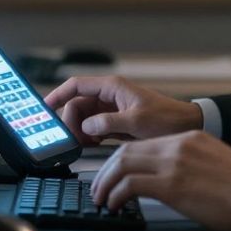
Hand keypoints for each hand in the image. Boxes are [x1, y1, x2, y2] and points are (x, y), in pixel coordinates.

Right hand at [43, 76, 202, 144]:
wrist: (186, 127)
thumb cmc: (167, 119)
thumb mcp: (136, 122)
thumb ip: (108, 123)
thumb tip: (86, 127)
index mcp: (112, 88)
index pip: (76, 86)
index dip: (57, 95)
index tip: (44, 108)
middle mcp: (109, 96)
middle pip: (76, 105)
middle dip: (70, 121)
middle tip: (72, 138)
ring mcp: (111, 110)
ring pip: (83, 118)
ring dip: (80, 131)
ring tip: (86, 143)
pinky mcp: (115, 123)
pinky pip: (93, 128)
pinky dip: (89, 136)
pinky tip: (95, 144)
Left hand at [90, 131, 230, 230]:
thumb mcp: (215, 163)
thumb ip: (191, 162)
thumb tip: (170, 178)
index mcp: (190, 138)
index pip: (144, 143)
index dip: (122, 160)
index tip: (113, 174)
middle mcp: (179, 145)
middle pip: (127, 151)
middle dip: (107, 170)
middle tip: (99, 187)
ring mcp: (174, 163)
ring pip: (123, 165)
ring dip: (106, 183)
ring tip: (101, 199)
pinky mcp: (172, 185)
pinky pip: (130, 185)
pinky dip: (116, 195)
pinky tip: (115, 205)